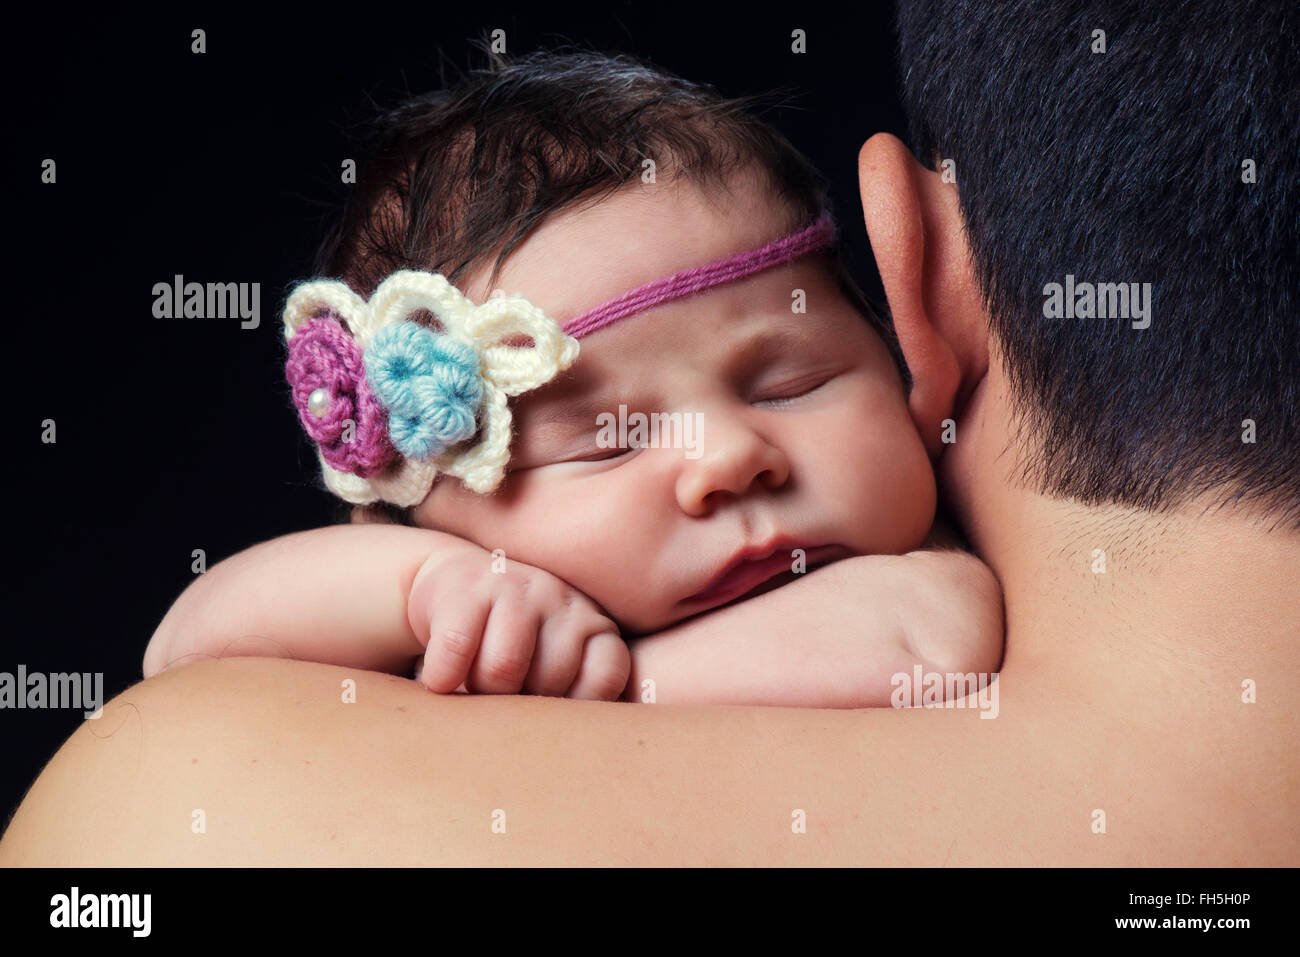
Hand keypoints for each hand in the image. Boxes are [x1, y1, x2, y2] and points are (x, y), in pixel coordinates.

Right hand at [407, 540, 628, 699]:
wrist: (456, 590)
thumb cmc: (509, 651)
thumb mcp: (551, 674)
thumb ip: (572, 707)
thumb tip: (574, 762)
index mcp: (594, 628)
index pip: (605, 676)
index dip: (573, 708)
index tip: (548, 717)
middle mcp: (565, 602)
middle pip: (550, 679)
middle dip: (519, 707)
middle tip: (500, 702)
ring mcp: (519, 587)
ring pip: (503, 665)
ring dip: (478, 690)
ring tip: (472, 689)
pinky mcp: (468, 585)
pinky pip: (457, 644)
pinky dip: (441, 675)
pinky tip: (439, 679)